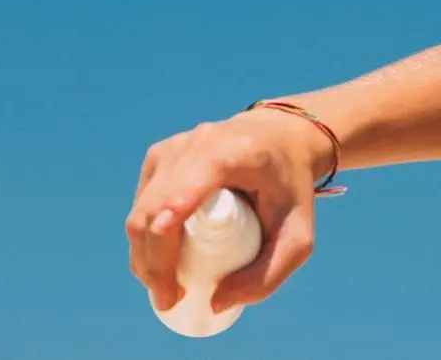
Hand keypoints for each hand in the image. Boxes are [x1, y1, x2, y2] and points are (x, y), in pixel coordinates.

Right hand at [126, 106, 334, 312]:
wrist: (281, 139)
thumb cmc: (291, 188)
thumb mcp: (299, 235)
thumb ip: (269, 275)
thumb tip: (215, 302)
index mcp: (232, 152)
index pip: (186, 189)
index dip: (167, 229)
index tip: (166, 275)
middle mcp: (196, 143)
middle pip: (155, 210)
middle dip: (153, 263)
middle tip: (170, 298)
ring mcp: (172, 146)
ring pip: (142, 210)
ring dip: (145, 255)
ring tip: (166, 287)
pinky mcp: (159, 155)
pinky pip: (142, 203)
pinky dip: (146, 237)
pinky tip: (160, 260)